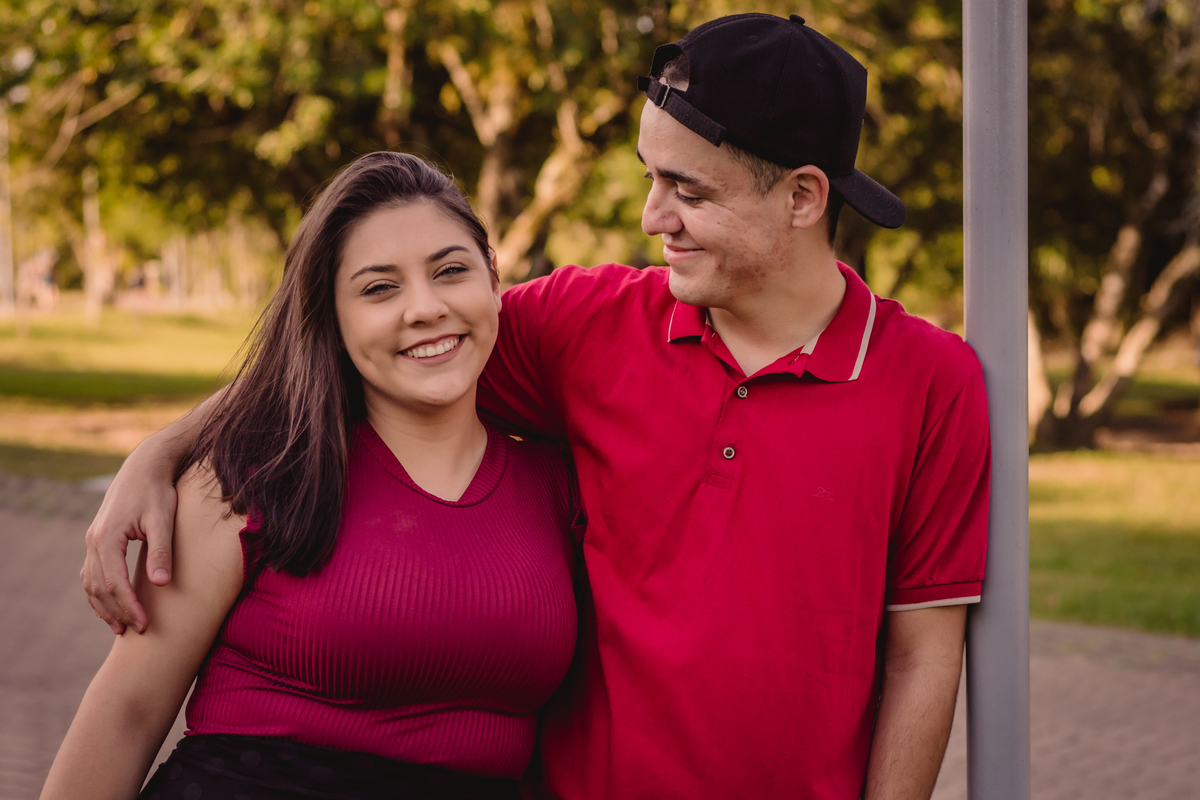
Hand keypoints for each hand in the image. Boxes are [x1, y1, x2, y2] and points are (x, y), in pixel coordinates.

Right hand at [81, 449, 178, 633]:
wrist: (145, 467)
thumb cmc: (158, 492)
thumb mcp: (163, 520)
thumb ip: (161, 551)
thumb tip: (161, 584)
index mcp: (108, 537)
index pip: (114, 583)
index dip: (129, 606)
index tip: (144, 624)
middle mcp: (94, 541)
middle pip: (100, 587)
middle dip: (118, 611)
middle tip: (137, 631)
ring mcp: (92, 540)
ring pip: (91, 583)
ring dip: (104, 606)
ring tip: (121, 627)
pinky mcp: (98, 539)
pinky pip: (91, 573)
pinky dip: (98, 593)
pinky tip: (110, 605)